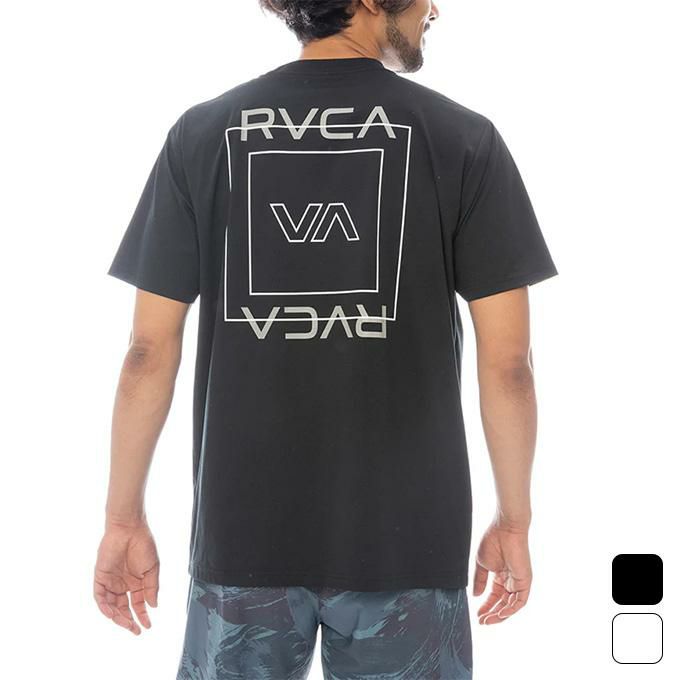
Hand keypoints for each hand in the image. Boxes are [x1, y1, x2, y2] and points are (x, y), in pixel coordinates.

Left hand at [93, 520, 159, 634]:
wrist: (129, 529)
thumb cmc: (143, 544)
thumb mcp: (152, 569)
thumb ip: (152, 588)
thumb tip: (153, 606)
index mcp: (137, 581)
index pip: (138, 603)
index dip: (142, 615)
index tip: (147, 626)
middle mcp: (123, 584)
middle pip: (124, 608)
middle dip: (129, 620)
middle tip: (136, 630)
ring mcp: (111, 581)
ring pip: (111, 605)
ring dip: (118, 616)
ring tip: (126, 623)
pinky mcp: (101, 577)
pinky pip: (100, 597)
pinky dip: (105, 607)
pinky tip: (112, 614)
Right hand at [473, 519, 531, 624]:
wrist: (505, 529)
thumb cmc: (493, 541)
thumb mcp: (482, 564)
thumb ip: (479, 580)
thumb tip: (476, 596)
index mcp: (500, 576)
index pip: (494, 596)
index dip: (486, 606)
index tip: (477, 614)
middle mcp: (510, 581)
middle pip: (502, 603)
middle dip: (492, 613)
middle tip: (481, 621)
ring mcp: (518, 582)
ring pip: (511, 605)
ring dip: (500, 614)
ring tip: (487, 620)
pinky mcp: (525, 581)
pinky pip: (519, 601)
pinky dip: (510, 609)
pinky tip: (499, 613)